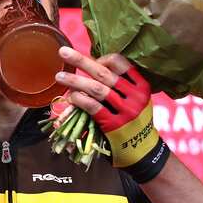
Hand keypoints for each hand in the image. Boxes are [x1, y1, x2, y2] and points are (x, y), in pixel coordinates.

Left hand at [56, 46, 169, 181]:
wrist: (142, 150)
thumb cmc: (133, 122)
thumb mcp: (134, 101)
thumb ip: (119, 87)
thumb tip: (90, 69)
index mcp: (141, 85)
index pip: (120, 63)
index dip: (101, 59)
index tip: (90, 62)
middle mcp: (135, 96)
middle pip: (104, 72)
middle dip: (81, 61)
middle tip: (63, 51)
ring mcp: (126, 110)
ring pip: (96, 89)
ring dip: (75, 81)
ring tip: (59, 76)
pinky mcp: (114, 125)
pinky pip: (93, 107)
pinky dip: (80, 100)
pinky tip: (71, 97)